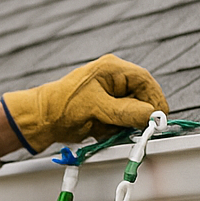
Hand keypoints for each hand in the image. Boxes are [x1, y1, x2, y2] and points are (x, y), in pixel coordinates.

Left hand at [2, 55, 168, 153]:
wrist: (41, 120)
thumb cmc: (62, 106)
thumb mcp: (97, 109)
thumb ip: (126, 112)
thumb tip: (151, 116)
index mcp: (113, 69)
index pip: (145, 81)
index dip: (154, 100)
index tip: (158, 118)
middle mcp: (114, 79)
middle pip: (141, 97)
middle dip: (136, 115)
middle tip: (131, 128)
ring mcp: (110, 95)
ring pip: (132, 112)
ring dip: (124, 124)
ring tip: (105, 127)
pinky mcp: (106, 110)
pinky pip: (120, 122)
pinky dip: (114, 130)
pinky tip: (100, 130)